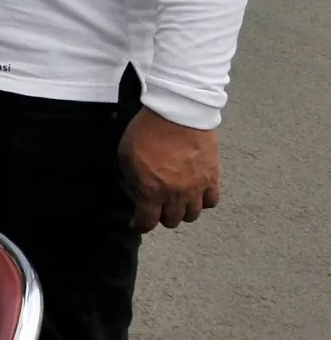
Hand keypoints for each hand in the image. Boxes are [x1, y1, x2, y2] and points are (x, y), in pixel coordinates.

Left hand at [120, 107, 219, 231]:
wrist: (177, 113)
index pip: (147, 222)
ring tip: (176, 203)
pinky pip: (212, 201)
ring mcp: (197, 188)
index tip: (136, 223)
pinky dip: (203, 202)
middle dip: (161, 217)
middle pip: (172, 220)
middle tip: (156, 208)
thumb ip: (131, 178)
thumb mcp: (126, 156)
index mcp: (152, 191)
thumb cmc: (147, 132)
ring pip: (192, 215)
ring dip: (182, 212)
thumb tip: (137, 190)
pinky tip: (196, 196)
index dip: (140, 225)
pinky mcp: (213, 177)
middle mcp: (176, 195)